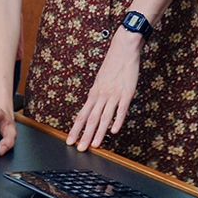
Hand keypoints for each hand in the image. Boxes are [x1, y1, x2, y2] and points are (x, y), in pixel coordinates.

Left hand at [67, 27, 142, 150]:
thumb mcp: (100, 80)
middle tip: (80, 148)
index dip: (76, 129)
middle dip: (85, 135)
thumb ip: (97, 96)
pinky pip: (121, 109)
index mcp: (94, 93)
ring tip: (95, 145)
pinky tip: (114, 131)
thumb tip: (92, 109)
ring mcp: (114, 95)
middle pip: (91, 119)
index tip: (70, 140)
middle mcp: (101, 95)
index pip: (82, 115)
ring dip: (99, 132)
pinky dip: (117, 121)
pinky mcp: (127, 93)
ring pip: (104, 117)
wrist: (123, 49)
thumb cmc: (112, 65)